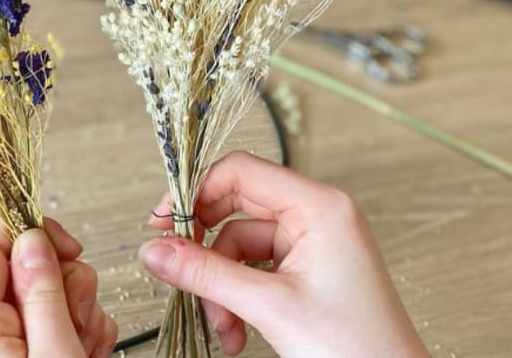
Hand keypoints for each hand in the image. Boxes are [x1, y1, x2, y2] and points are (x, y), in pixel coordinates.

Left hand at [0, 217, 116, 357]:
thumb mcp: (54, 353)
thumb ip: (42, 294)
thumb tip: (34, 238)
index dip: (30, 234)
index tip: (66, 246)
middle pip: (29, 264)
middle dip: (68, 282)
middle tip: (78, 317)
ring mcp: (15, 340)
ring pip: (55, 288)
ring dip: (83, 310)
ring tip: (85, 344)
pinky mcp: (37, 348)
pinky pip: (67, 314)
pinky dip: (87, 329)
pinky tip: (89, 350)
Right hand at [141, 152, 429, 357]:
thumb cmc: (357, 348)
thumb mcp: (269, 306)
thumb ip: (205, 273)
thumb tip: (154, 251)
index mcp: (319, 205)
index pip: (241, 171)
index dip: (197, 192)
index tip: (164, 223)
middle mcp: (317, 215)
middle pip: (236, 211)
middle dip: (208, 253)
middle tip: (178, 272)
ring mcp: (312, 243)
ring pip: (240, 248)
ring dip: (222, 289)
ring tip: (224, 329)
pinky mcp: (307, 270)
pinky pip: (254, 270)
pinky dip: (238, 300)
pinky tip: (237, 332)